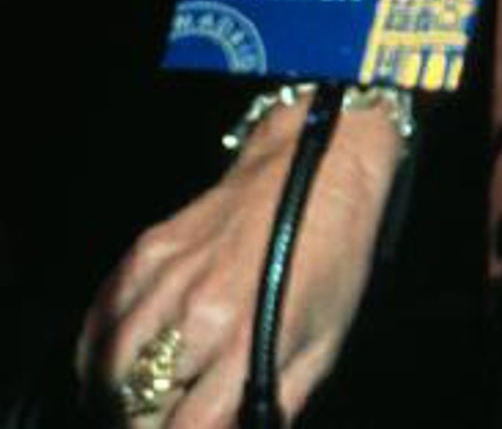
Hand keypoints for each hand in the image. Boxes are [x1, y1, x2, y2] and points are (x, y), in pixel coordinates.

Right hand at [75, 99, 403, 424]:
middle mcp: (197, 312)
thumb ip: (276, 402)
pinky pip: (101, 319)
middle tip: (174, 414)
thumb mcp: (323, 341)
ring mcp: (166, 277)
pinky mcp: (147, 250)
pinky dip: (99, 352)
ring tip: (140, 402)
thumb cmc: (335, 253)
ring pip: (107, 369)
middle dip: (150, 421)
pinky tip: (118, 366)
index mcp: (246, 340)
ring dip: (118, 395)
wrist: (322, 164)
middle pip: (136, 406)